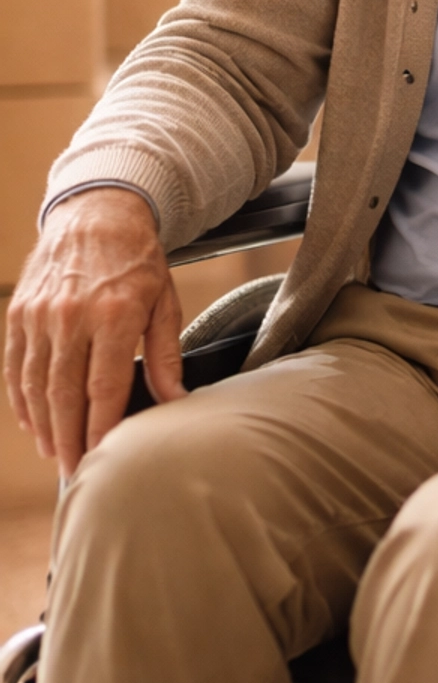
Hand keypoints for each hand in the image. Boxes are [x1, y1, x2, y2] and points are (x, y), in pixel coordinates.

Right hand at [5, 190, 183, 477]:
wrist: (96, 212)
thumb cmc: (137, 260)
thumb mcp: (165, 301)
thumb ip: (166, 354)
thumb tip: (176, 401)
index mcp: (113, 314)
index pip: (104, 386)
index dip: (102, 427)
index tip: (105, 455)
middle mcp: (71, 316)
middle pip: (64, 394)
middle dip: (70, 438)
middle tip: (77, 470)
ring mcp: (40, 315)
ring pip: (36, 384)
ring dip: (44, 425)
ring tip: (56, 452)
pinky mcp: (19, 313)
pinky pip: (15, 366)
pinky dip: (22, 399)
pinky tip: (33, 422)